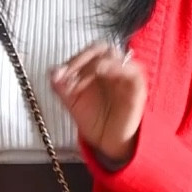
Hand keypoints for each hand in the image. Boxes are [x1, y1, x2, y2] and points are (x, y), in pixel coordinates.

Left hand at [50, 43, 145, 164]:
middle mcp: (113, 68)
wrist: (109, 143)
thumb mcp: (72, 103)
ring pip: (114, 55)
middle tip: (69, 74)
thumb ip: (61, 86)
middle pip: (101, 48)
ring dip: (94, 64)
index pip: (89, 51)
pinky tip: (100, 73)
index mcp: (98, 69)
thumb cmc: (96, 122)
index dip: (74, 59)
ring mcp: (126, 75)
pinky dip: (115, 68)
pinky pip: (131, 70)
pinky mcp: (137, 86)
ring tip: (80, 83)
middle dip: (82, 58)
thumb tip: (53, 71)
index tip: (60, 74)